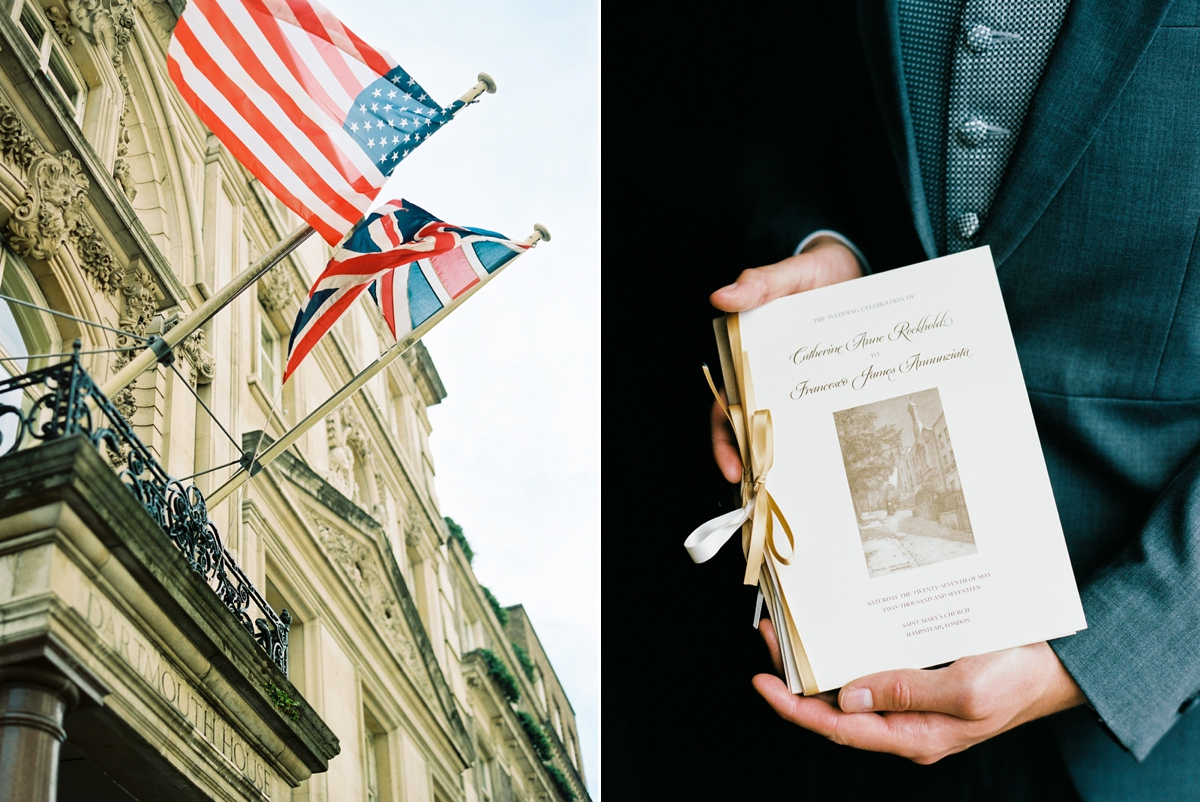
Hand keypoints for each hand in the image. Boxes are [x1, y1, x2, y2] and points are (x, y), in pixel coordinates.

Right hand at [710, 239, 862, 482]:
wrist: (858, 267)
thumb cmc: (817, 271)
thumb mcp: (792, 274)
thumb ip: (761, 284)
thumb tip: (719, 297)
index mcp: (748, 358)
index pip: (725, 409)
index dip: (725, 442)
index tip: (734, 470)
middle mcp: (772, 378)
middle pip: (757, 432)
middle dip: (762, 466)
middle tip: (774, 496)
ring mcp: (804, 385)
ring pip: (794, 430)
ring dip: (799, 459)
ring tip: (812, 491)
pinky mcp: (835, 384)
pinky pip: (830, 416)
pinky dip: (834, 438)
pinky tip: (849, 459)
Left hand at [752, 619, 1086, 763]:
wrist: (1060, 669)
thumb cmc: (1020, 680)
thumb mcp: (967, 689)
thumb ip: (907, 693)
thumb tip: (849, 696)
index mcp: (914, 736)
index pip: (838, 728)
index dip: (794, 708)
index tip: (762, 681)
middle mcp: (907, 725)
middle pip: (835, 709)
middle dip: (795, 678)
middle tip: (768, 638)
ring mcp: (914, 705)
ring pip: (851, 691)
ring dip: (817, 663)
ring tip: (789, 631)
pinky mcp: (922, 683)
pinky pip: (874, 674)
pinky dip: (847, 654)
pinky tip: (835, 632)